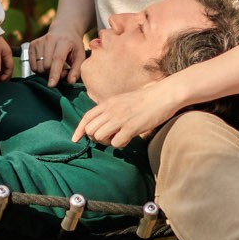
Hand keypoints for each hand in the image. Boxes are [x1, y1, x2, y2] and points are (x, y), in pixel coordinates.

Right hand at [32, 20, 87, 86]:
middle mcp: (50, 40)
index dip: (54, 73)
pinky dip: (38, 69)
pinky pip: (32, 65)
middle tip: (62, 70)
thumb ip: (77, 69)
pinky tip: (46, 63)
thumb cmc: (73, 45)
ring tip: (54, 66)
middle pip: (46, 65)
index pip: (57, 59)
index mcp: (64, 41)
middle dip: (53, 73)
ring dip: (46, 72)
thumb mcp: (80, 55)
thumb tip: (70, 82)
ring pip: (38, 67)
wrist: (63, 29)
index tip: (51, 85)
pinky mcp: (32, 45)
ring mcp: (39, 41)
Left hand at [71, 81, 185, 150]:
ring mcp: (120, 119)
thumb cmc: (145, 99)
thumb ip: (111, 110)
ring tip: (119, 136)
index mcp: (108, 103)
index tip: (75, 140)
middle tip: (108, 136)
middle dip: (95, 137)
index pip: (86, 117)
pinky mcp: (131, 127)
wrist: (163, 96)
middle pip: (90, 130)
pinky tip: (128, 138)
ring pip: (99, 137)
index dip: (78, 130)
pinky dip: (120, 144)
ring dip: (107, 141)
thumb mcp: (122, 100)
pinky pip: (115, 143)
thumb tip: (103, 124)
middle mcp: (111, 110)